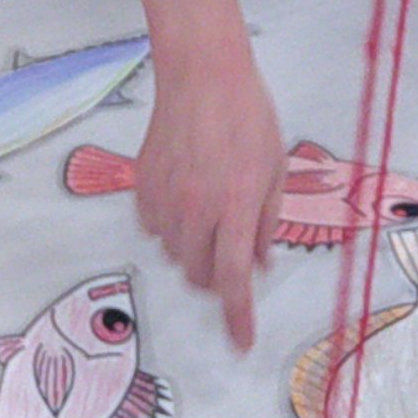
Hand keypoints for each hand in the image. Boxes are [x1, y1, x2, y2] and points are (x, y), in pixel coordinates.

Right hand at [127, 47, 287, 350]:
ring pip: (173, 254)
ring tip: (209, 213)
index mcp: (235, 207)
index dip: (237, 316)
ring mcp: (163, 198)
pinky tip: (184, 199)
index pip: (232, 279)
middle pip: (198, 275)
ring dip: (192, 250)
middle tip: (231, 257)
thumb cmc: (246, 115)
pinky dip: (168, 227)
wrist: (201, 74)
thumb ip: (267, 222)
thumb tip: (259, 262)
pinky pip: (151, 227)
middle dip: (215, 280)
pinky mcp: (142, 185)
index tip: (239, 343)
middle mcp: (194, 209)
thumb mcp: (274, 169)